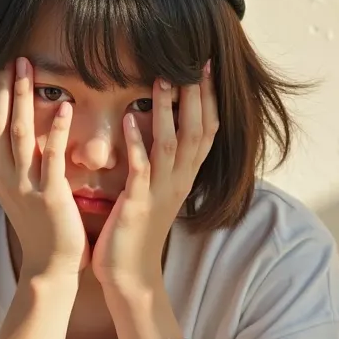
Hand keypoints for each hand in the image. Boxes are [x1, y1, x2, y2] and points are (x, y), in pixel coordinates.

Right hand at [0, 58, 90, 279]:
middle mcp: (3, 176)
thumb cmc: (41, 226)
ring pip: (15, 132)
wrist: (51, 266)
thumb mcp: (19, 190)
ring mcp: (23, 186)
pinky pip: (49, 156)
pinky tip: (64, 106)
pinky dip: (55, 129)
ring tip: (27, 67)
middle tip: (9, 56)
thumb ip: (15, 161)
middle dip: (0, 86)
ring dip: (21, 97)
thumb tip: (15, 129)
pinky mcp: (48, 196)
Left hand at [91, 61, 218, 290]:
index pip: (206, 131)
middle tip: (196, 62)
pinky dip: (137, 144)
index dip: (209, 99)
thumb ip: (160, 162)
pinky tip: (129, 121)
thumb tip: (158, 127)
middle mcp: (178, 181)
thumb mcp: (156, 191)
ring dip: (166, 111)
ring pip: (171, 145)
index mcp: (184, 177)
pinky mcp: (137, 205)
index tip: (207, 67)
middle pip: (197, 131)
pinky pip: (141, 170)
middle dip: (197, 96)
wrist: (130, 276)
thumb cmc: (137, 231)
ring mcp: (160, 193)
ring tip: (163, 79)